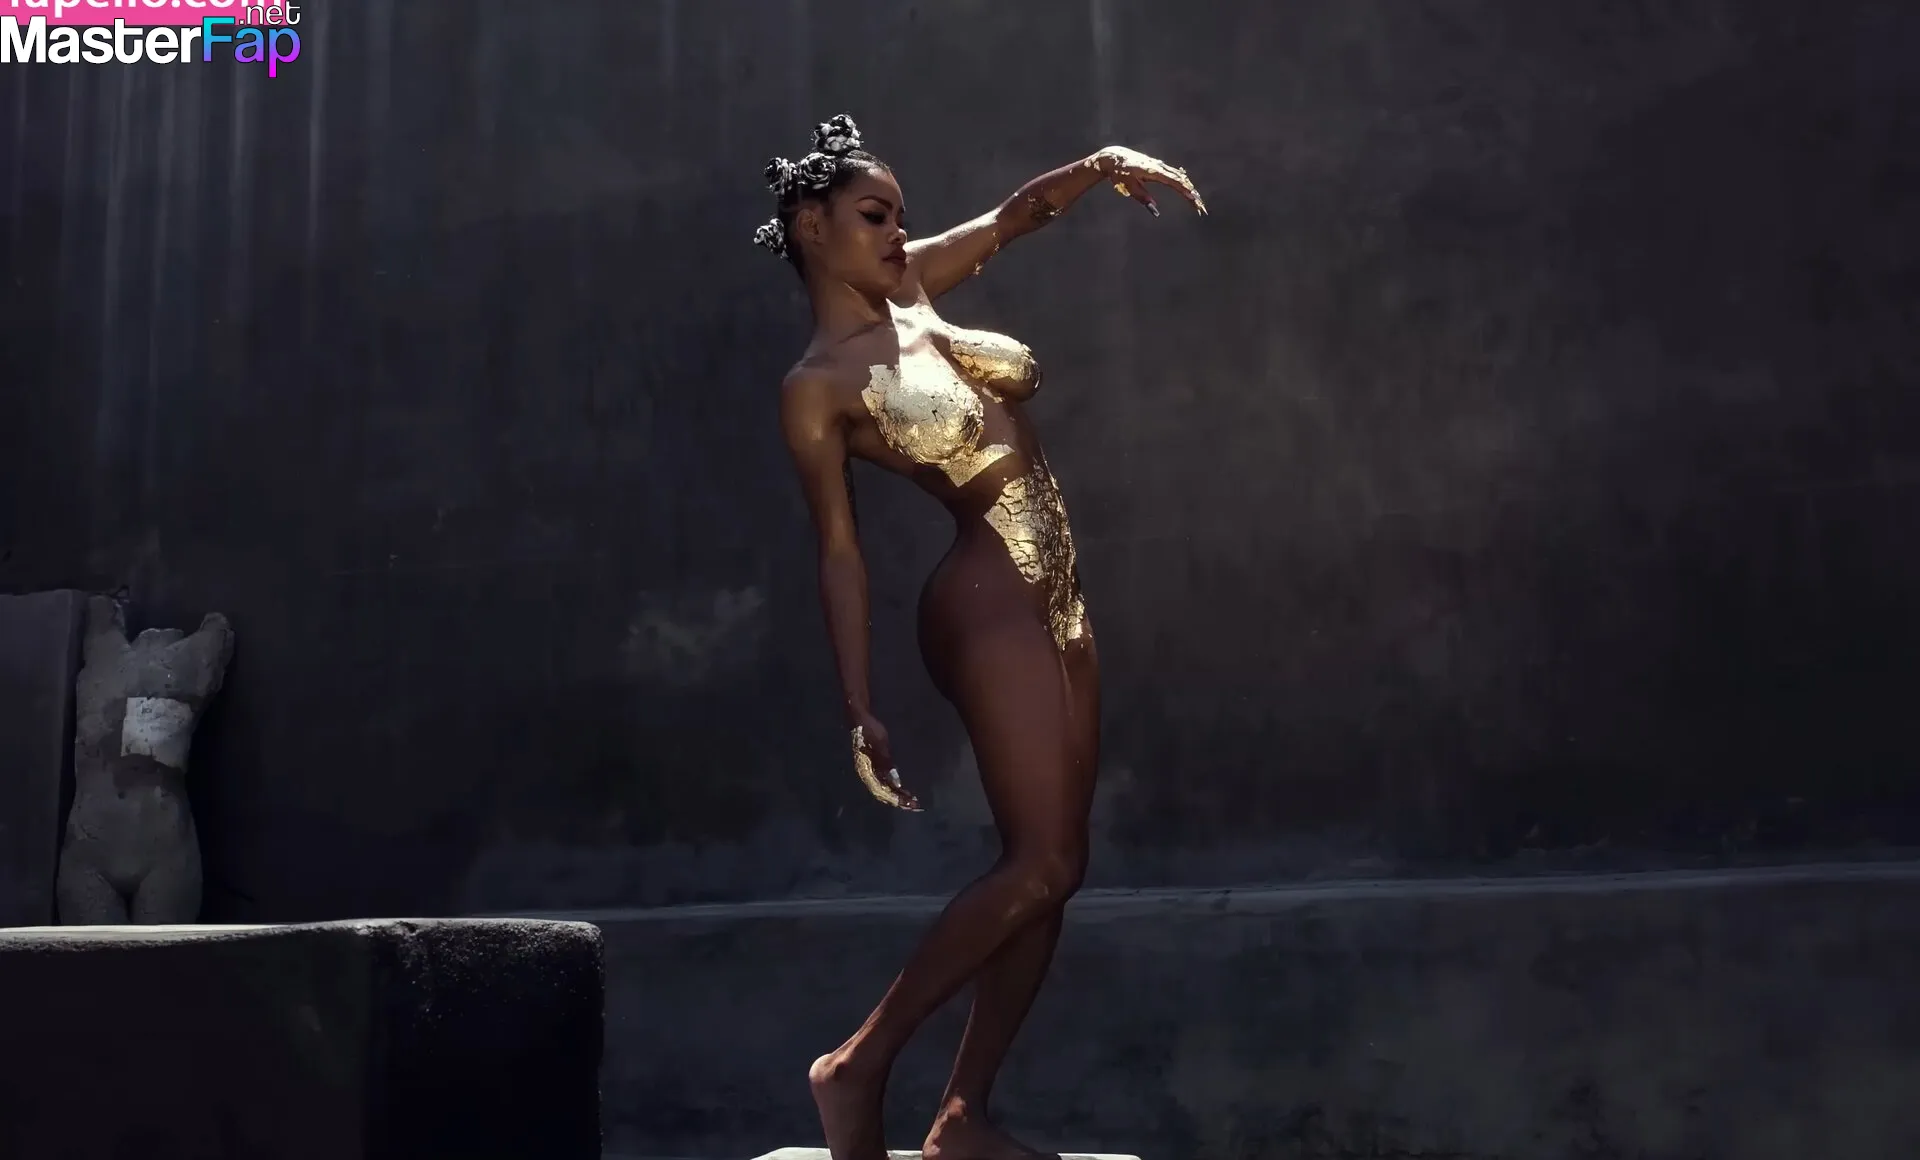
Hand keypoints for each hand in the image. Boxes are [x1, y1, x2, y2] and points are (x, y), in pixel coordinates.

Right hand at [850, 712, 921, 811]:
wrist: (860, 719)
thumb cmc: (870, 730)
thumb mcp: (880, 744)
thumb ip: (886, 763)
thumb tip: (896, 782)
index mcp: (866, 771)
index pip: (881, 790)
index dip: (894, 798)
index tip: (907, 803)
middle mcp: (867, 775)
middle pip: (883, 793)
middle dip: (899, 801)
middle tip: (915, 806)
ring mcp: (871, 772)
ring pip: (884, 789)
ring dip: (898, 797)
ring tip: (913, 802)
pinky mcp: (875, 768)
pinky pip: (885, 782)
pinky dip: (895, 788)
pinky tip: (905, 792)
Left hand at [1091, 146, 1207, 217]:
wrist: (1114, 157)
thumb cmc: (1120, 174)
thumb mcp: (1129, 188)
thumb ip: (1143, 198)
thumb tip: (1156, 211)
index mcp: (1153, 171)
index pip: (1174, 182)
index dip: (1186, 191)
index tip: (1194, 200)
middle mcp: (1159, 166)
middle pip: (1180, 179)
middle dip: (1191, 193)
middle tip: (1200, 206)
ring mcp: (1159, 165)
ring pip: (1179, 176)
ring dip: (1188, 188)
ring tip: (1197, 200)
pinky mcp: (1158, 166)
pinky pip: (1174, 173)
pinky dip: (1182, 182)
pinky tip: (1188, 188)